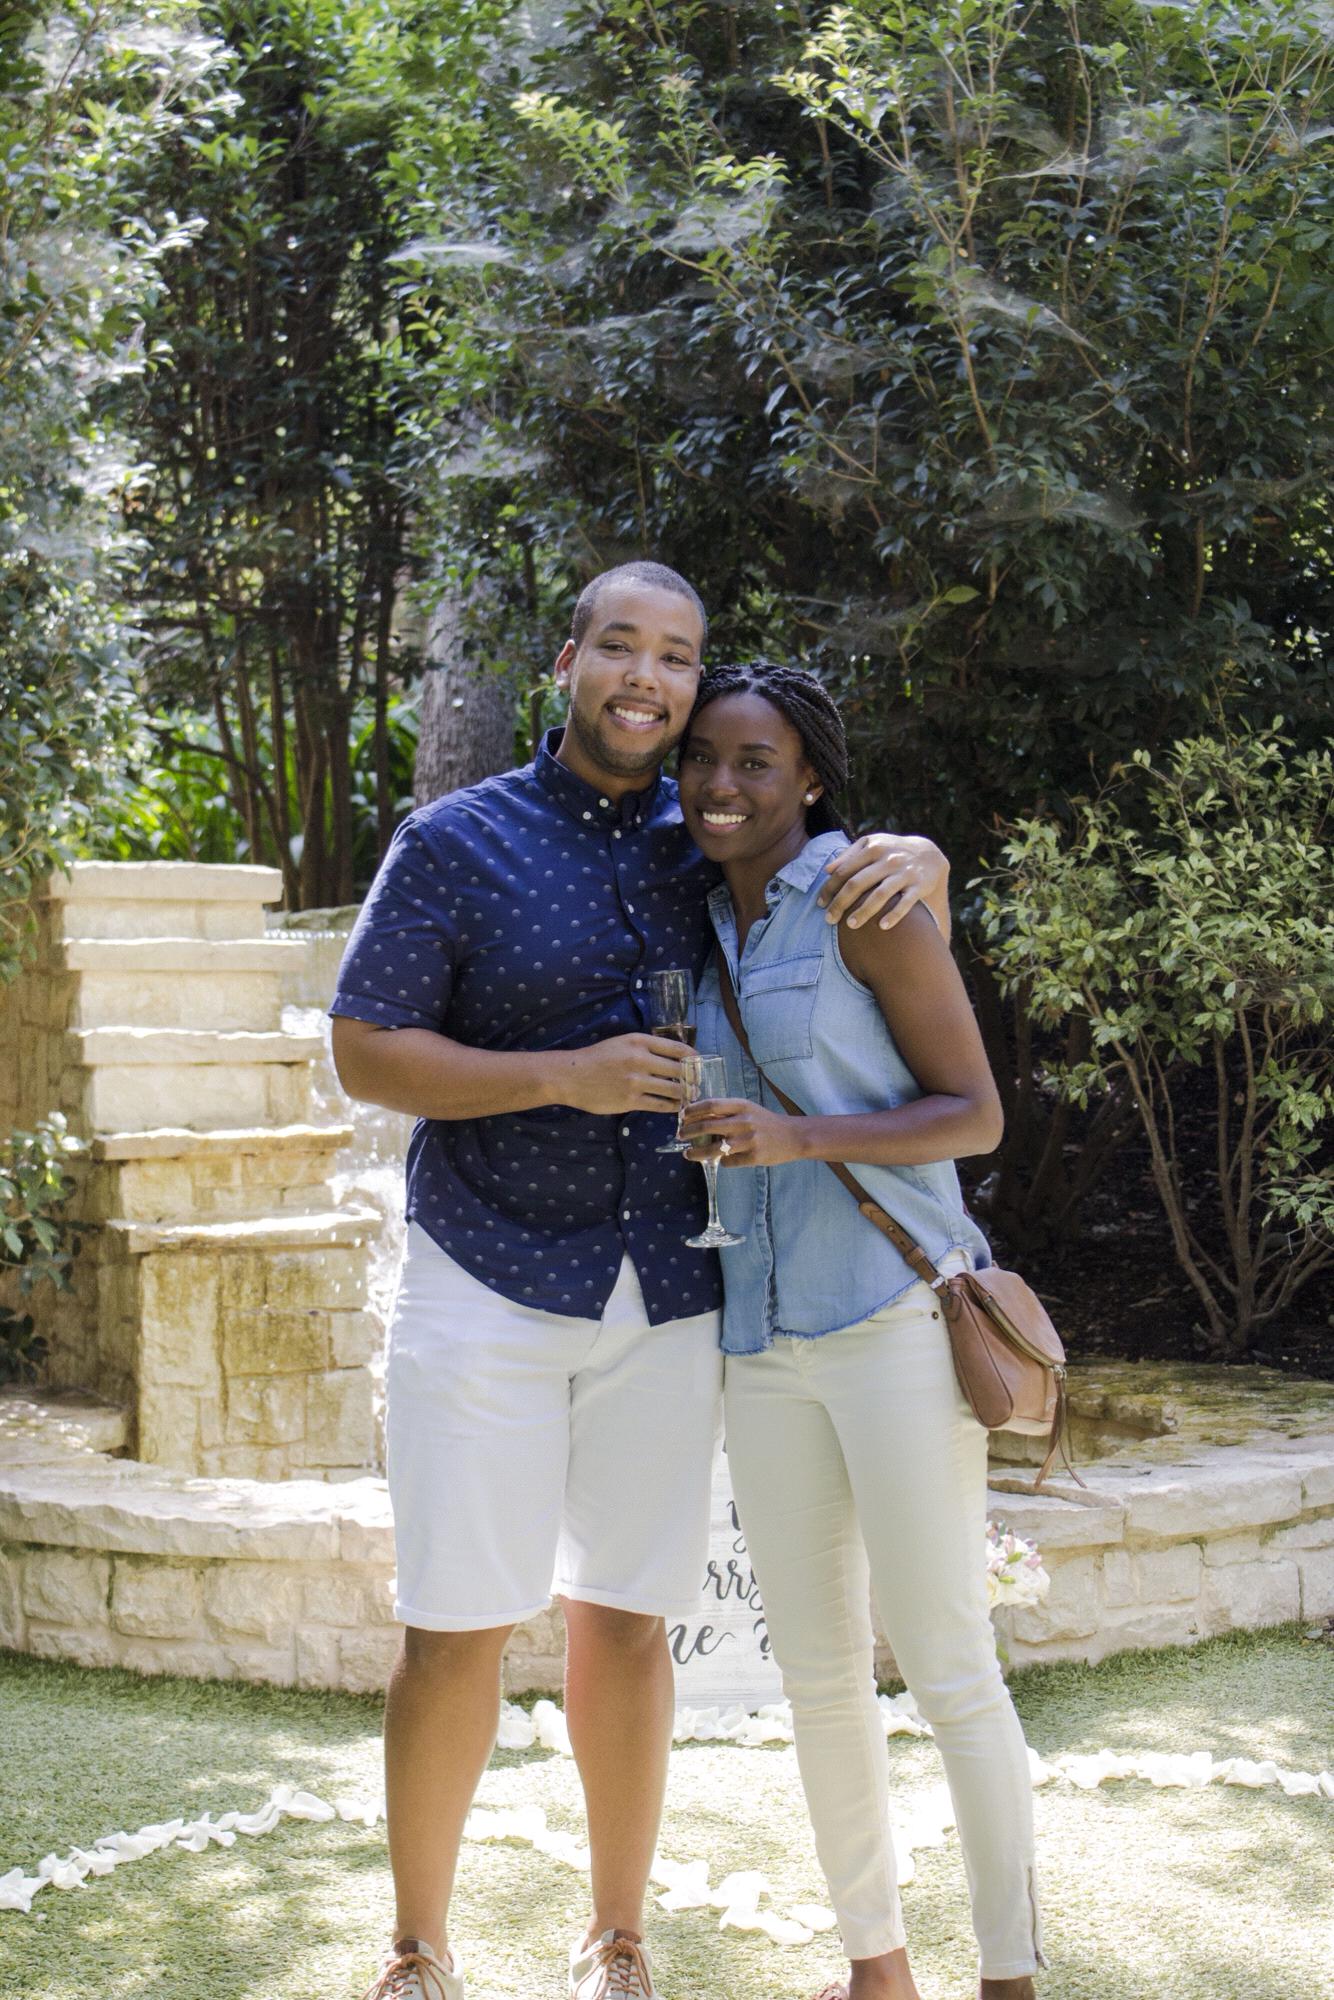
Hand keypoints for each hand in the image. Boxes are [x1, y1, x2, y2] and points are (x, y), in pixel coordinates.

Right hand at [554, 1034, 690, 1115]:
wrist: (571, 1076)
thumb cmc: (597, 1058)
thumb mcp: (622, 1042)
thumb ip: (646, 1047)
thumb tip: (674, 1056)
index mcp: (639, 1041)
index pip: (677, 1048)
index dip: (693, 1057)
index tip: (698, 1063)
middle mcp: (640, 1059)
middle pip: (680, 1070)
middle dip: (692, 1078)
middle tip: (697, 1083)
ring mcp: (636, 1081)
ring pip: (674, 1089)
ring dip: (685, 1094)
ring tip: (690, 1096)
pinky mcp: (631, 1100)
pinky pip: (661, 1105)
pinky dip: (673, 1106)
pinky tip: (677, 1106)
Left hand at [679, 1097, 800, 1166]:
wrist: (793, 1136)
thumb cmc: (766, 1122)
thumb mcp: (748, 1110)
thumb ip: (727, 1113)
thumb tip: (698, 1118)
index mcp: (742, 1105)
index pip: (710, 1105)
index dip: (693, 1110)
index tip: (682, 1116)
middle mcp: (744, 1121)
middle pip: (707, 1126)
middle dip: (688, 1131)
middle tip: (679, 1135)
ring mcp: (749, 1140)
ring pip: (714, 1149)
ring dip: (696, 1153)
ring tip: (687, 1154)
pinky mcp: (754, 1157)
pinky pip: (728, 1162)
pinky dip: (721, 1161)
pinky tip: (720, 1160)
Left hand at [818, 832, 949, 932]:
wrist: (928, 854)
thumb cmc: (891, 851)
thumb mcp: (871, 845)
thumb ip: (849, 855)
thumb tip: (827, 870)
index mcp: (872, 848)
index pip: (845, 871)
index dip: (830, 888)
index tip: (820, 904)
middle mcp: (888, 859)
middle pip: (858, 884)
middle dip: (841, 903)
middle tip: (829, 920)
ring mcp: (904, 873)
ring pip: (880, 894)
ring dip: (864, 911)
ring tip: (851, 926)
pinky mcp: (919, 886)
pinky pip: (905, 903)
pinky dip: (894, 915)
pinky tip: (882, 927)